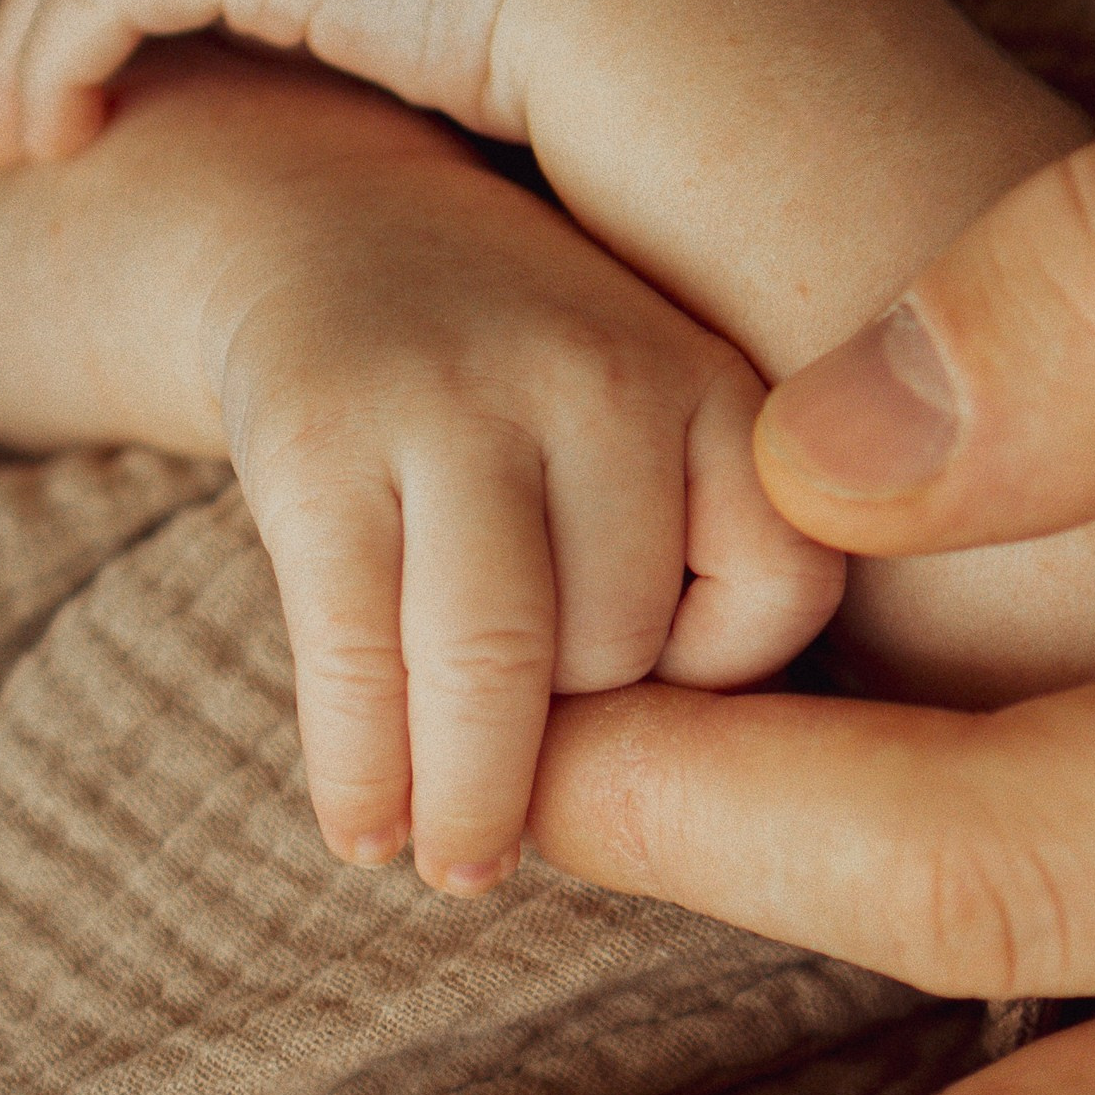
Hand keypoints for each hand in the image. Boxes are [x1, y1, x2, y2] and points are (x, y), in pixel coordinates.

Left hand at [0, 0, 1080, 395]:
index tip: (167, 77)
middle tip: (42, 104)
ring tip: (20, 143)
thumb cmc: (743, 99)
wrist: (753, 42)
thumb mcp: (642, 78)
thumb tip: (564, 186)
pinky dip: (57, 49)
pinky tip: (38, 149)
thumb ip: (566, 93)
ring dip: (48, 28)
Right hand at [201, 130, 838, 887]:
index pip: (780, 588)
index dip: (723, 677)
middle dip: (581, 740)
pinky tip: (365, 833)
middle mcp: (596, 370)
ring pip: (502, 660)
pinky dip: (365, 770)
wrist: (320, 229)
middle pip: (627, 638)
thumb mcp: (653, 420)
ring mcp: (448, 396)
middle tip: (534, 813)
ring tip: (456, 865)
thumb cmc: (516, 393)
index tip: (653, 703)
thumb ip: (700, 561)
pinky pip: (358, 650)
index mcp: (709, 374)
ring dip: (474, 800)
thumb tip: (700, 807)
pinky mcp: (314, 439)